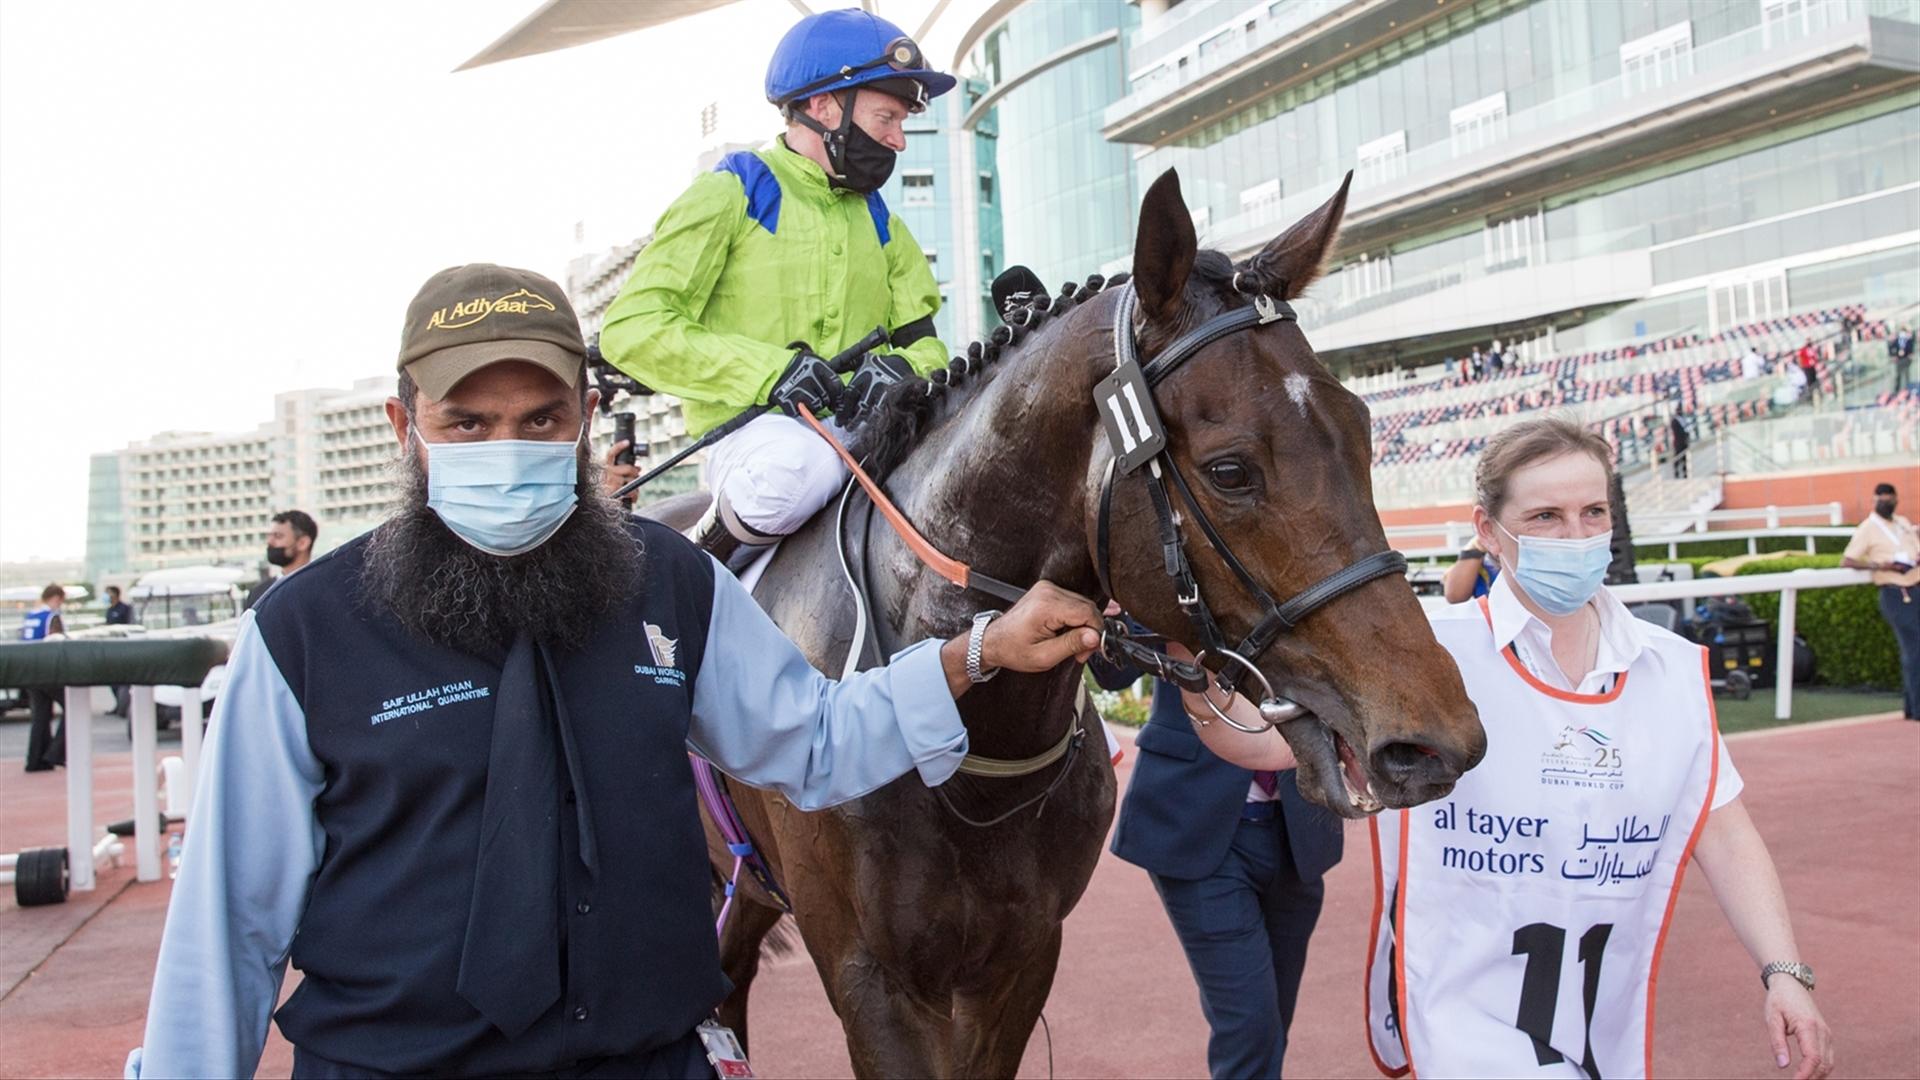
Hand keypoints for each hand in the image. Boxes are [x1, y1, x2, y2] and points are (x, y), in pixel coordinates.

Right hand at [601, 440, 639, 499]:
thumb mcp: (607, 478)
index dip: (619, 446)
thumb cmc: (603, 490)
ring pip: (632, 481)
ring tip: (633, 491)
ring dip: (635, 486)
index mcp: (604, 467)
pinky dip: (635, 495)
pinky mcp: (615, 490)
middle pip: (628, 468)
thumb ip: (619, 470)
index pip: (611, 453)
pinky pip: (632, 491)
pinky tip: (633, 498)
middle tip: (637, 474)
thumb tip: (638, 467)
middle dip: (635, 472)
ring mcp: (611, 481)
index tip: (627, 442)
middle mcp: (607, 472)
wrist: (595, 503)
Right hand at [770, 347, 845, 418]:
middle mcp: (809, 377)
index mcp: (818, 366)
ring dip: (812, 406)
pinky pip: (802, 413)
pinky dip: (800, 410)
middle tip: (812, 394)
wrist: (773, 371)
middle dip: (823, 401)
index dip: (838, 398)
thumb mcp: (815, 364)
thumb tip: (842, 398)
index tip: (837, 404)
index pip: (836, 386)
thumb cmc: (798, 369)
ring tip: (802, 396)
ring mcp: (798, 390)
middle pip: (826, 399)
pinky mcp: (789, 402)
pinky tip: (795, 401)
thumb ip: (829, 376)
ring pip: (816, 407)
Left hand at [842, 352, 913, 425]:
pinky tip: (869, 425)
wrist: (900, 364)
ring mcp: (883, 392)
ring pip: (870, 411)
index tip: (838, 419)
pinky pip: (882, 411)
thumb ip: (845, 365)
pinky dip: (874, 420)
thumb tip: (828, 366)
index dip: (842, 409)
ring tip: (853, 428)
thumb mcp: (859, 359)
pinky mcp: (892, 397)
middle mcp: (871, 385)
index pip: (848, 396)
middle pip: (858, 406)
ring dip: (860, 422)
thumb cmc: (876, 364)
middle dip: (850, 419)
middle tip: (845, 427)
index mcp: (861, 377)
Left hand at [940, 582, 1101, 696]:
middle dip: (1089, 632)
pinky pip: (1074, 603)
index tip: (1087, 651)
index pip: (1088, 613)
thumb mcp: (1044, 656)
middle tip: (1080, 652)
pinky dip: (1075, 619)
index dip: (1094, 634)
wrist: (994, 641)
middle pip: (1088, 608)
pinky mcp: (1049, 590)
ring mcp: (1048, 588)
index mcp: (1046, 606)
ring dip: (1083, 626)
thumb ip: (1072, 644)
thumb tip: (1095, 637)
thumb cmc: (1013, 650)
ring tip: (1070, 644)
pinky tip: (1066, 632)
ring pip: (1083, 606)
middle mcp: (1048, 591)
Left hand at [1763, 979, 1832, 1078]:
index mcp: (1808, 1026)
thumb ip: (1777, 1042)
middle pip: (1823, 1064)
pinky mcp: (1826, 1035)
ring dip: (1818, 1076)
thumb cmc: (1778, 1000)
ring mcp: (1827, 1034)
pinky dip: (1821, 1069)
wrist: (1790, 984)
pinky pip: (1828, 1057)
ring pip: (1829, 1063)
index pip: (1812, 1058)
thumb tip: (1783, 1066)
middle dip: (1811, 1078)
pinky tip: (1809, 1075)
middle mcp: (1823, 1031)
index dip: (1805, 1074)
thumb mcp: (1772, 1019)